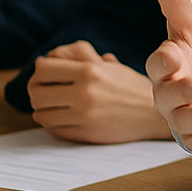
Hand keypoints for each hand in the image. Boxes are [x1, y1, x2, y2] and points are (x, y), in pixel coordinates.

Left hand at [28, 41, 172, 143]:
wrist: (155, 113)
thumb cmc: (132, 87)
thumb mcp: (111, 67)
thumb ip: (81, 61)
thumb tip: (49, 58)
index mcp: (90, 71)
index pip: (44, 70)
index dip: (40, 72)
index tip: (45, 76)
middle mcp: (85, 92)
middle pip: (37, 93)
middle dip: (36, 92)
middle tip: (43, 93)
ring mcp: (84, 115)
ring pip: (42, 114)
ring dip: (43, 110)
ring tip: (52, 107)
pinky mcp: (86, 133)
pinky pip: (54, 129)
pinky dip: (52, 124)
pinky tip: (61, 119)